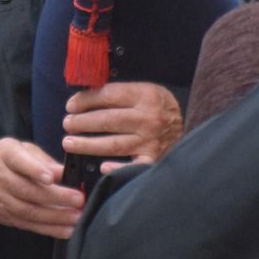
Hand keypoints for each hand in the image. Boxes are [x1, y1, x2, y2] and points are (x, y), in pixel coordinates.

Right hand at [0, 137, 80, 238]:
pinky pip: (28, 225)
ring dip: (55, 217)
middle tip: (78, 199)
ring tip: (76, 217)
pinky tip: (66, 230)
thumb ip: (42, 159)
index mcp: (5, 155)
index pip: (19, 161)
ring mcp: (0, 199)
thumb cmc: (8, 159)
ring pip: (28, 211)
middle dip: (55, 197)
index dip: (35, 170)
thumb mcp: (22, 149)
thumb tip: (62, 171)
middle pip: (27, 190)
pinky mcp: (5, 216)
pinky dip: (49, 229)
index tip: (51, 177)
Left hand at [61, 82, 182, 170]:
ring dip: (87, 144)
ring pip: (113, 144)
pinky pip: (132, 166)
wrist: (191, 125)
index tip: (71, 105)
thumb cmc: (159, 107)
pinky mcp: (153, 160)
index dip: (85, 100)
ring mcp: (150, 141)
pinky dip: (117, 168)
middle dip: (82, 122)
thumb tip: (85, 95)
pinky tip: (101, 167)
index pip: (109, 96)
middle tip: (67, 124)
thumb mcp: (146, 91)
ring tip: (69, 142)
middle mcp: (148, 119)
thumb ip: (121, 93)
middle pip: (107, 120)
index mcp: (145, 96)